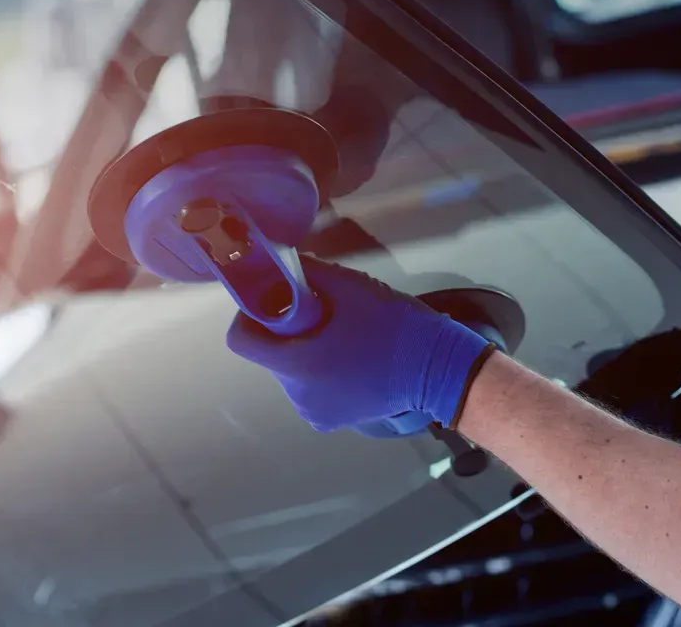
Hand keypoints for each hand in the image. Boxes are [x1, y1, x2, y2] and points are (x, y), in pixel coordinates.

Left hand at [226, 256, 494, 432]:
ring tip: (342, 338)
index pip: (241, 341)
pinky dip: (320, 373)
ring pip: (290, 371)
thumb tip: (274, 260)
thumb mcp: (347, 285)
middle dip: (286, 333)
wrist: (438, 368)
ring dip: (304, 353)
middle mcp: (298, 395)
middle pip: (269, 355)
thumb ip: (303, 271)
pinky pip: (309, 389)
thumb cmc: (393, 324)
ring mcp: (314, 412)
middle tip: (321, 315)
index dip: (250, 316)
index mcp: (297, 364)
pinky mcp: (331, 421)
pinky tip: (349, 360)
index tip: (275, 302)